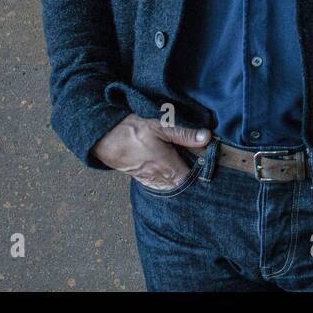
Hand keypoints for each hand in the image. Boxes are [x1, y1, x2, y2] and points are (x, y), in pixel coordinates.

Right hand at [93, 114, 209, 189]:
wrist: (102, 136)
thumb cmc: (131, 130)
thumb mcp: (160, 125)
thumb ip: (184, 134)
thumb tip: (206, 138)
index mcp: (167, 166)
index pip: (190, 179)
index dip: (201, 174)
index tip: (211, 165)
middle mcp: (158, 177)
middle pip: (181, 185)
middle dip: (192, 179)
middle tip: (202, 167)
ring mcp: (148, 179)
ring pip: (169, 186)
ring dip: (179, 181)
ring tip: (189, 170)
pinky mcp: (140, 177)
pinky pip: (158, 185)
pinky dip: (167, 181)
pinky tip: (172, 173)